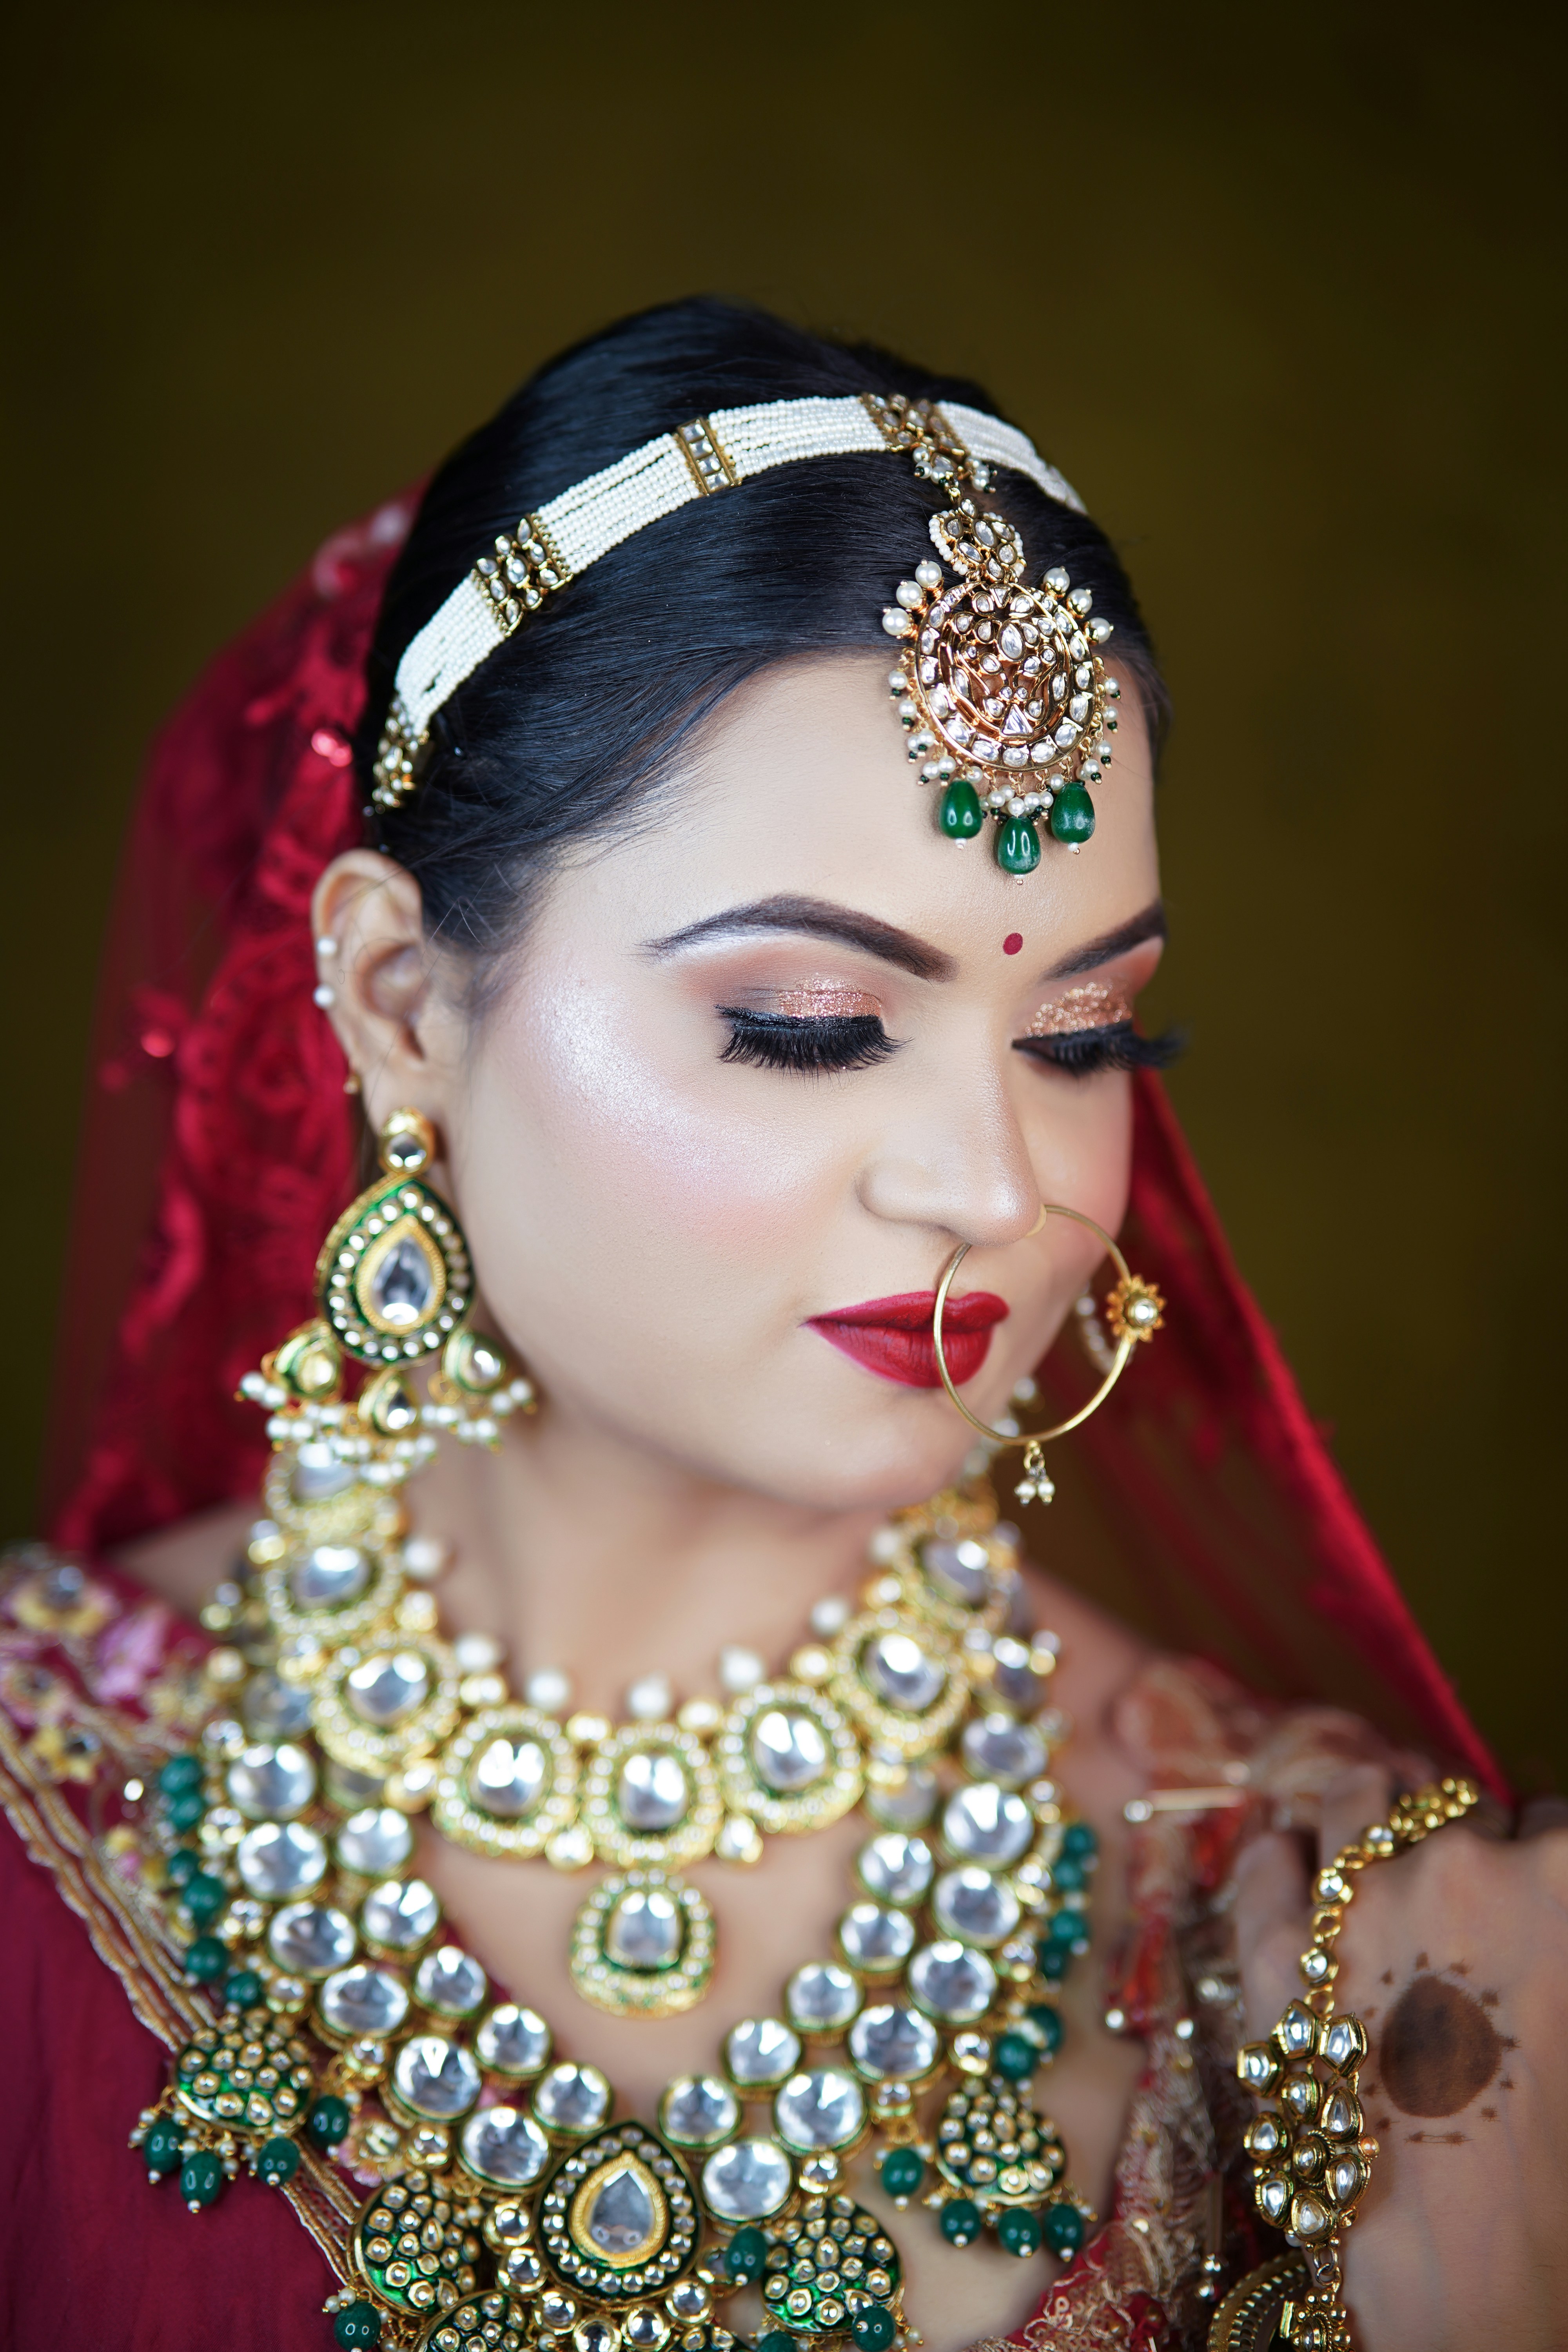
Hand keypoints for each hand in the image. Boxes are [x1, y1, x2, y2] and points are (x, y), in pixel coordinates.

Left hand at [1233, 1768, 1567, 2351]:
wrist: (1479, 2278)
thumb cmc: (1560, 2175)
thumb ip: (1562, 1936)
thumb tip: (1549, 1922)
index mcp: (1566, 1880)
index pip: (1554, 1824)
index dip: (1541, 1863)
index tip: (1530, 1893)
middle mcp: (1462, 1870)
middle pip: (1458, 1811)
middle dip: (1461, 1848)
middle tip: (1462, 1908)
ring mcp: (1360, 1907)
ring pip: (1360, 1798)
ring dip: (1367, 1819)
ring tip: (1366, 1847)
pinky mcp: (1280, 1957)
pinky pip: (1267, 1865)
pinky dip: (1275, 1853)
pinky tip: (1280, 1849)